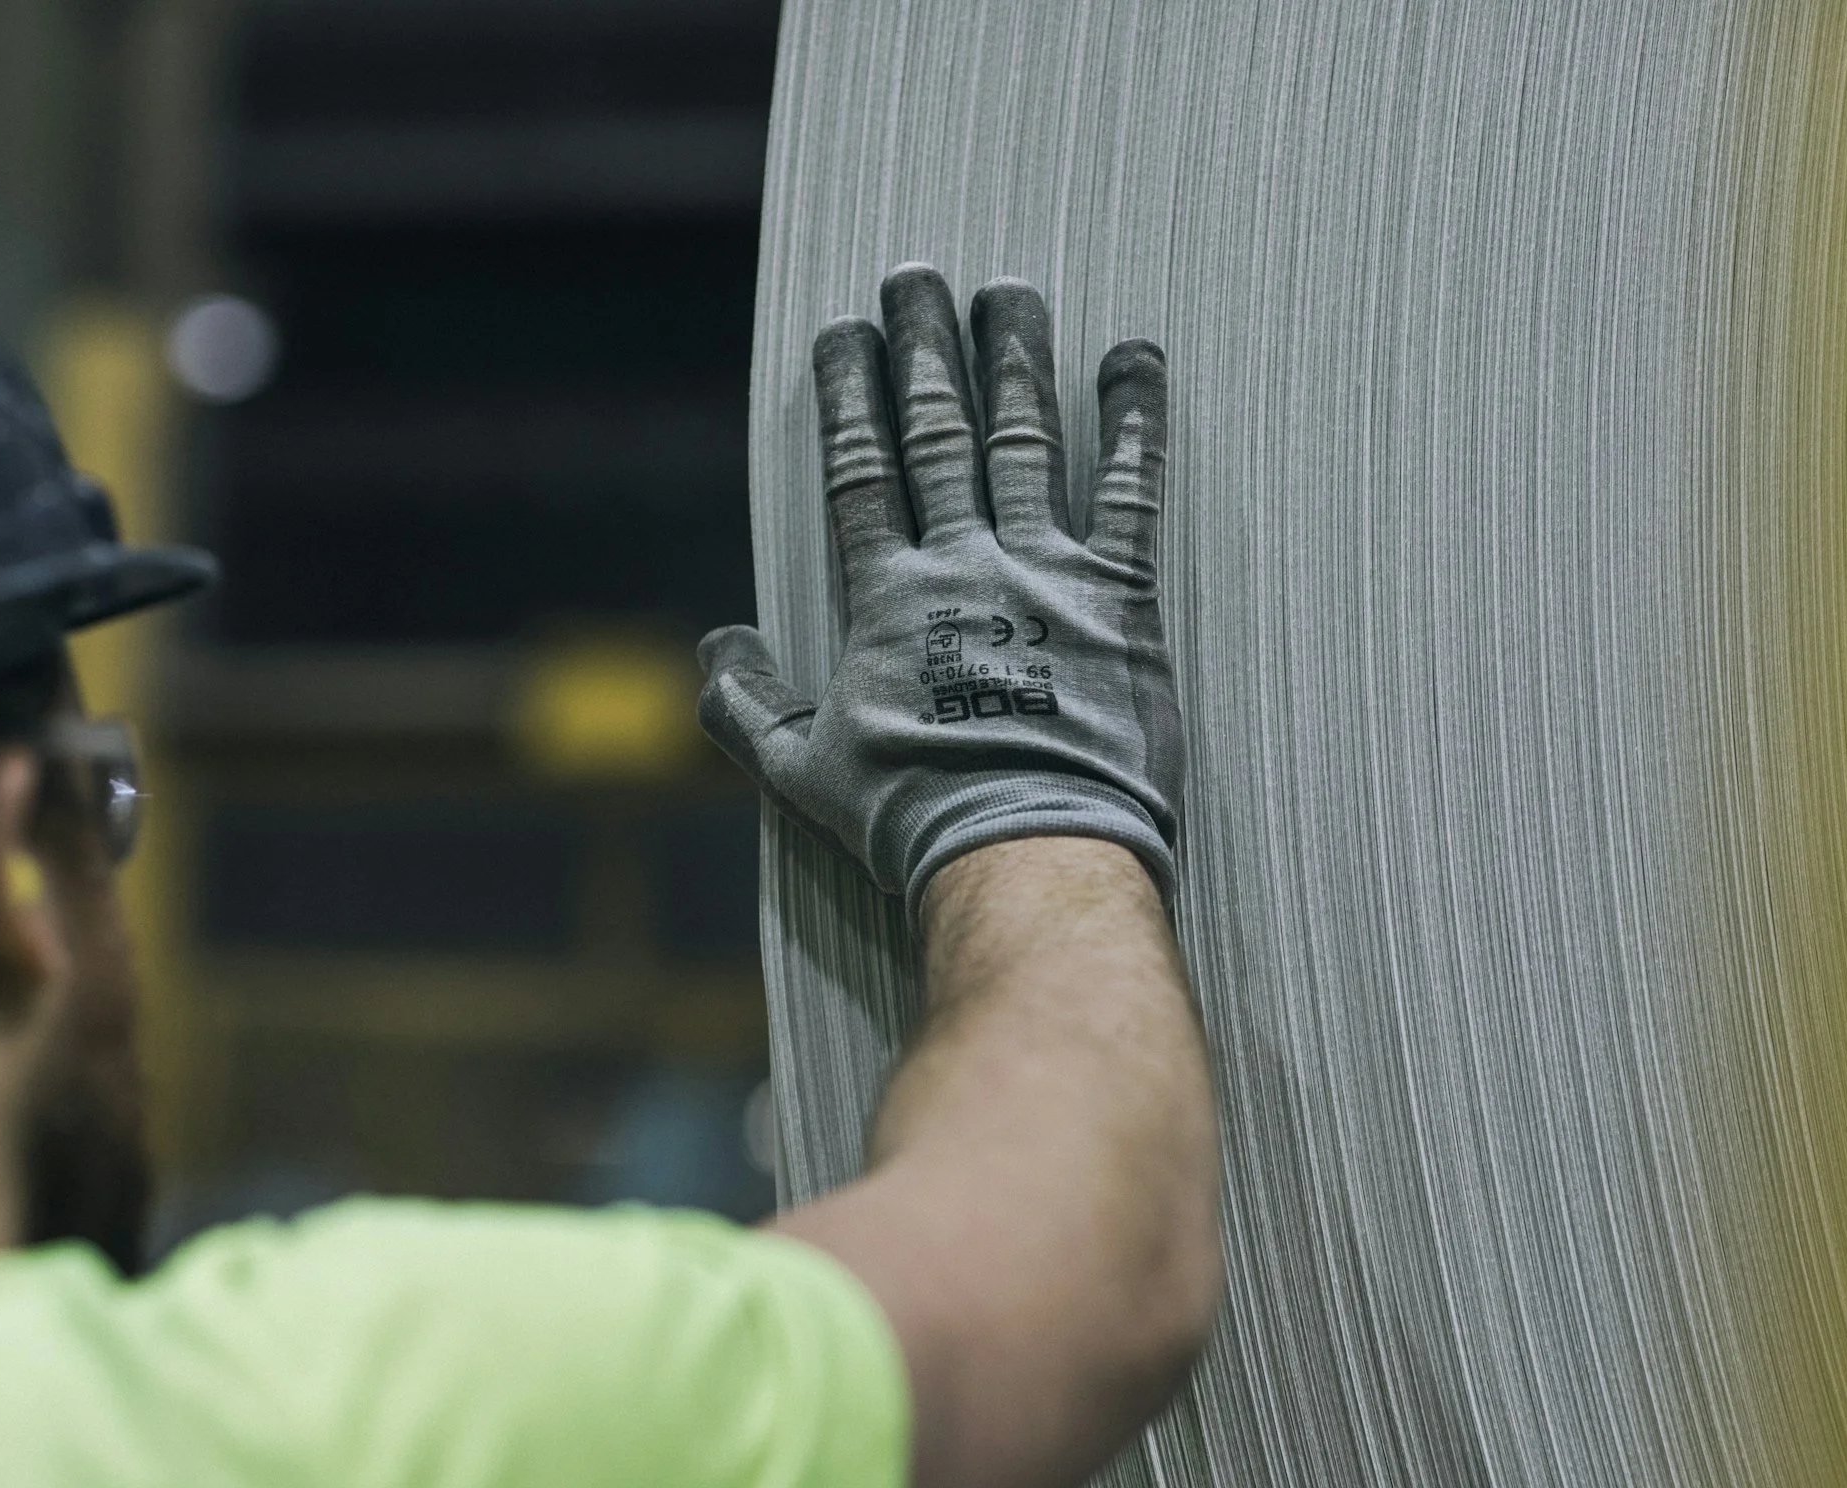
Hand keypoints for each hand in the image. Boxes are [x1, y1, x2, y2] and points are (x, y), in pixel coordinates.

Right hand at [699, 264, 1180, 916]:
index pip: (861, 469)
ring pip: (1023, 442)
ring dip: (1016, 361)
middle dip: (925, 350)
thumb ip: (746, 707)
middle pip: (939, 433)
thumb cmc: (914, 820)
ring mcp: (1045, 575)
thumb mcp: (802, 772)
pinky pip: (1130, 493)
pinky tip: (1136, 362)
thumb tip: (710, 651)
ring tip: (1010, 293)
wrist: (1027, 850)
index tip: (845, 331)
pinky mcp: (1120, 598)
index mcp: (887, 599)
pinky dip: (1135, 423)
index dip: (851, 395)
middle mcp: (963, 565)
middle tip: (918, 276)